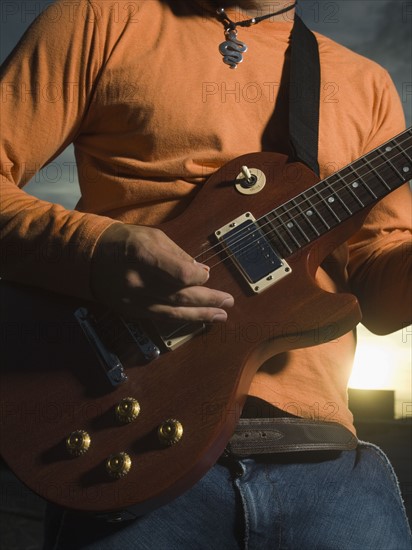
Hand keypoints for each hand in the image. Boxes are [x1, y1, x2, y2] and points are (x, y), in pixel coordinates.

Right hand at [90, 223, 233, 321]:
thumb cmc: (125, 240)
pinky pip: (161, 318)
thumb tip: (202, 271)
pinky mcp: (131, 311)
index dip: (197, 277)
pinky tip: (198, 319)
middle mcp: (137, 281)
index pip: (178, 274)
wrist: (89, 257)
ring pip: (172, 312)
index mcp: (142, 255)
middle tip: (228, 302)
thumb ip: (178, 255)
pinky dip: (182, 318)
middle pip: (179, 295)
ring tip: (221, 316)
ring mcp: (133, 299)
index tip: (207, 275)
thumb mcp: (152, 236)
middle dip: (207, 300)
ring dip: (200, 315)